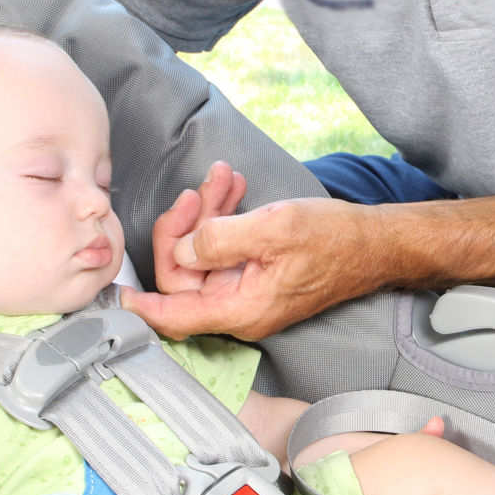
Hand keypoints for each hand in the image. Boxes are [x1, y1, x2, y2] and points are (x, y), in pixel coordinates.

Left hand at [123, 191, 382, 340]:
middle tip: (199, 191)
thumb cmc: (334, 239)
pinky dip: (224, 219)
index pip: (174, 315)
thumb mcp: (273, 228)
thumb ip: (220, 239)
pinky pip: (225, 250)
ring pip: (204, 256)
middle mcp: (240, 307)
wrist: (376, 243)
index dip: (142, 304)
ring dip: (207, 214)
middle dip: (186, 227)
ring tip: (221, 179)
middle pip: (185, 276)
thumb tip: (184, 248)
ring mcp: (248, 292)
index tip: (118, 291)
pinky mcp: (256, 275)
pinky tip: (232, 191)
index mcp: (240, 308)